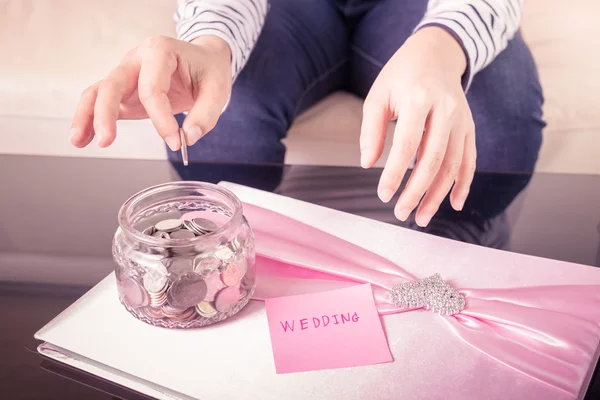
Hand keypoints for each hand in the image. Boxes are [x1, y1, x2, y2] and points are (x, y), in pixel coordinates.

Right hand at [70, 35, 231, 149]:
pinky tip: (83, 138)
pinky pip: (100, 101)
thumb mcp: (219, 89)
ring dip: (87, 116)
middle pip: (113, 84)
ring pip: (98, 91)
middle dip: (106, 113)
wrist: (204, 62)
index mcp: (160, 51)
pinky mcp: (124, 90)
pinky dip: (90, 119)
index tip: (175, 142)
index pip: (152, 88)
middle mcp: (137, 58)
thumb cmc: (209, 71)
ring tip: (79, 141)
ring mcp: (127, 73)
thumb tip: (189, 137)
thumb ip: (206, 114)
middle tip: (106, 141)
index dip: (161, 119)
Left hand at [360, 27, 476, 226]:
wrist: (436, 54)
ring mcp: (461, 119)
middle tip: (401, 213)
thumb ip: (371, 129)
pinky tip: (454, 204)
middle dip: (417, 191)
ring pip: (453, 164)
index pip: (407, 144)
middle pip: (434, 159)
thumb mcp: (378, 95)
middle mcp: (446, 109)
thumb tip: (368, 164)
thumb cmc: (401, 76)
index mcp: (419, 98)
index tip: (384, 195)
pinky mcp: (469, 127)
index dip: (396, 173)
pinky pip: (469, 160)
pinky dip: (463, 184)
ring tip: (421, 217)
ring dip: (438, 195)